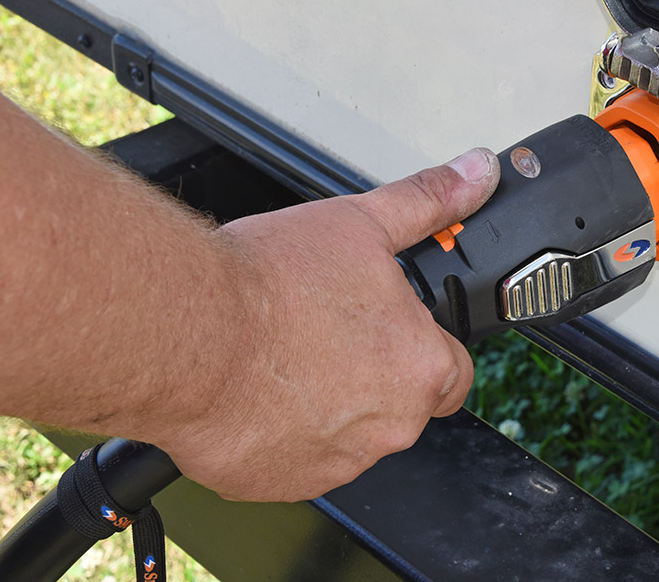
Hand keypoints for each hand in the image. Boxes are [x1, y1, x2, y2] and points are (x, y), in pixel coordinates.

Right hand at [157, 148, 499, 501]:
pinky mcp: (279, 483)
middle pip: (399, 402)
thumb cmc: (267, 284)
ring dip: (326, 403)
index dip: (423, 344)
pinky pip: (293, 459)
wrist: (183, 332)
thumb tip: (475, 174)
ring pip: (346, 433)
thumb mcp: (362, 222)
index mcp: (420, 368)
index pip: (453, 370)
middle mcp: (388, 426)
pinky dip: (279, 431)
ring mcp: (334, 462)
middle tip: (324, 330)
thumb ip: (428, 203)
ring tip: (284, 353)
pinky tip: (254, 387)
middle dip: (370, 371)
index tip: (390, 329)